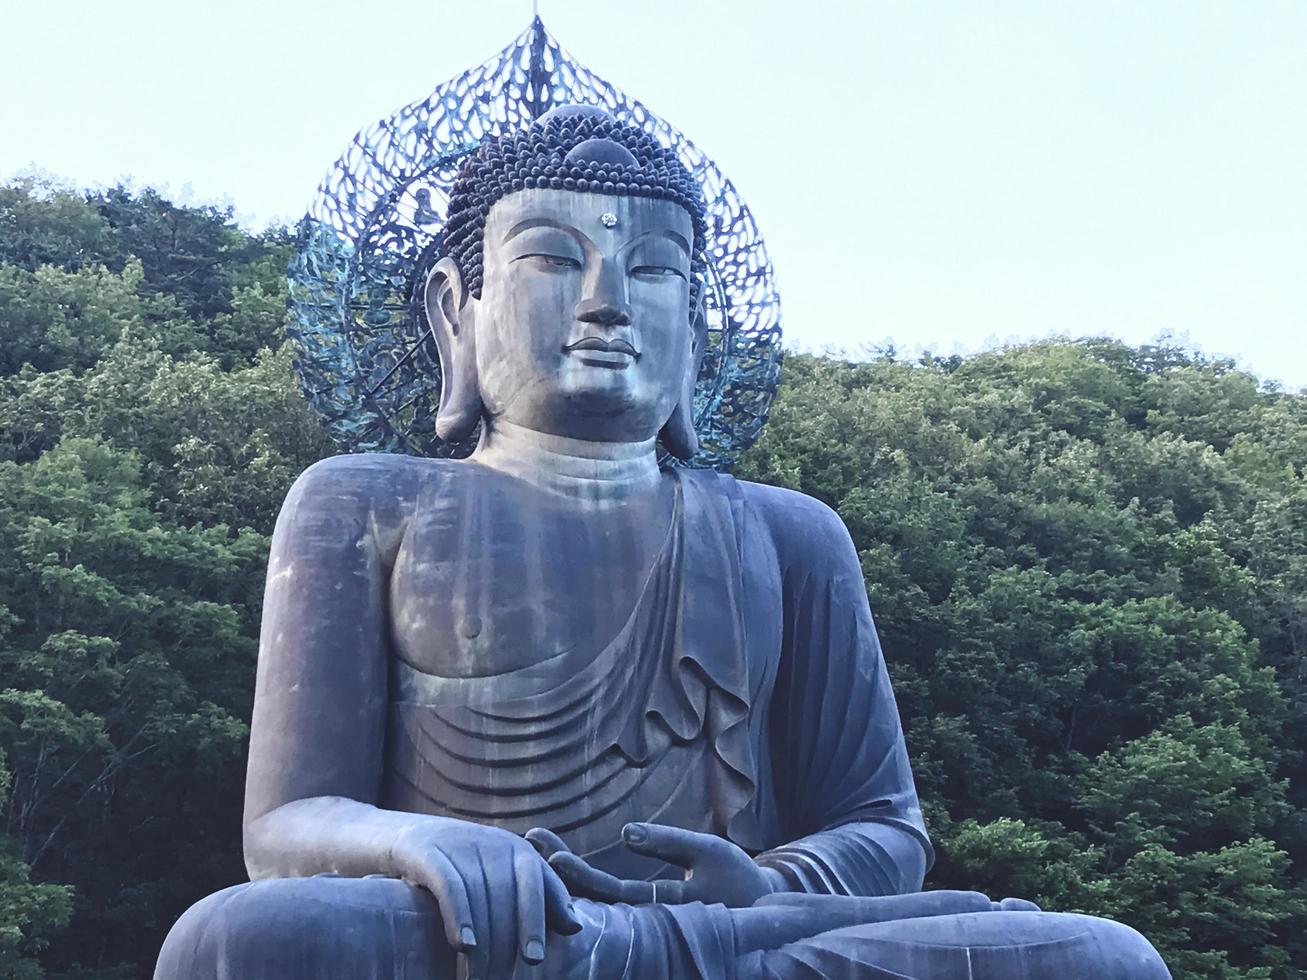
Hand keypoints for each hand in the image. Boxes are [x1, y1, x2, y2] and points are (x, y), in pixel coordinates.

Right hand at [392, 817, 581, 977]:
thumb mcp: (506, 876)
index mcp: (518, 850)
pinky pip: (450, 886)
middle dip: (504, 945)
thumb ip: (542, 898)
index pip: (535, 886)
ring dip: (482, 943)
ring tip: (478, 977)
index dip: (535, 922)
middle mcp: (493, 843)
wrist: (408, 838)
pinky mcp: (428, 852)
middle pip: (506, 899)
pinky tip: (463, 945)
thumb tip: (577, 926)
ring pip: (480, 898)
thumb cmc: (468, 866)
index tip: (534, 958)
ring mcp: (461, 845)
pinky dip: (459, 916)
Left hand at [526, 822, 775, 908]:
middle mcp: (645, 917)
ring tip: (534, 845)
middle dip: (559, 870)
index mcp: (661, 908)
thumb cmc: (738, 880)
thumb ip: (668, 842)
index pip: (610, 893)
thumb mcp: (708, 852)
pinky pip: (604, 895)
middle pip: (591, 895)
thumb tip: (625, 831)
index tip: (550, 858)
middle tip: (527, 841)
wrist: (760, 911)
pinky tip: (556, 860)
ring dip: (565, 872)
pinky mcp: (642, 906)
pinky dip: (580, 877)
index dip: (579, 877)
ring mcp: (642, 914)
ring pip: (593, 896)